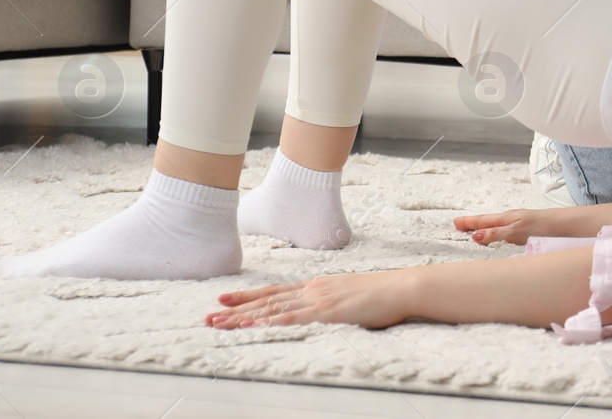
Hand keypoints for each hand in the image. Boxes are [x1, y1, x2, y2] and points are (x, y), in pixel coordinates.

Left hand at [205, 269, 414, 329]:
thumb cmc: (382, 294)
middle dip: (236, 309)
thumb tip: (321, 312)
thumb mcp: (350, 295)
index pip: (275, 291)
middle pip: (267, 300)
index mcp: (317, 286)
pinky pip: (294, 317)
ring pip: (273, 308)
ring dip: (244, 316)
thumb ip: (331, 302)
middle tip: (209, 316)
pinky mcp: (329, 312)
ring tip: (220, 323)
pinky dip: (271, 321)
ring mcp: (320, 300)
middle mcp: (313, 290)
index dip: (247, 296)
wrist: (402, 287)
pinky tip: (254, 325)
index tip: (223, 299)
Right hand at [453, 206, 585, 245]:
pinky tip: (500, 237)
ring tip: (474, 231)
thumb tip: (474, 236)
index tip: (455, 223)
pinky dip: (497, 233)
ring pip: (498, 226)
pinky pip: (507, 232)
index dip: (469, 223)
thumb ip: (497, 234)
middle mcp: (513, 220)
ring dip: (484, 229)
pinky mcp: (530, 231)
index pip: (483, 221)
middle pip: (488, 222)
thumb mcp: (517, 231)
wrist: (570, 226)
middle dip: (473, 224)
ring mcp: (521, 224)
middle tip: (459, 226)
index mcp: (508, 218)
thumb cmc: (544, 227)